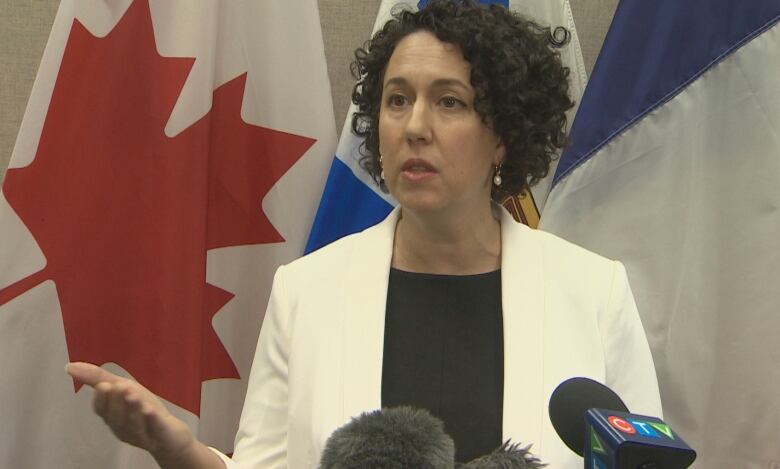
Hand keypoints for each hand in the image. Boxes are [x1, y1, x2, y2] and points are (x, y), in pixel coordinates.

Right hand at [66, 362, 194, 461]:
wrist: (170, 434)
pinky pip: (154, 429)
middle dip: (117, 402)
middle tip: (120, 386)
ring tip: (133, 395)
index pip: (102, 410)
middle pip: (116, 418)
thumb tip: (68, 366)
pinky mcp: (160, 437)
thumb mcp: (122, 389)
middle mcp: (123, 428)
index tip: (104, 385)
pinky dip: (150, 419)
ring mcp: (141, 435)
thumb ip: (97, 378)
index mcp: (113, 417)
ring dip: (132, 409)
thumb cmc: (142, 410)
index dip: (102, 399)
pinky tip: (149, 410)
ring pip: (132, 424)